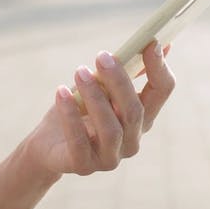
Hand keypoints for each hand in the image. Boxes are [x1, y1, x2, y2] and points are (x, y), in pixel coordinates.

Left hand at [29, 41, 174, 176]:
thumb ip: (126, 70)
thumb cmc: (79, 110)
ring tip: (79, 72)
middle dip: (119, 81)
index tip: (149, 42)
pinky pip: (79, 142)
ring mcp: (110, 157)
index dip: (158, 68)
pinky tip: (61, 93)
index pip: (161, 92)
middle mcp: (132, 140)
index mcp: (142, 117)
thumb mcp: (101, 87)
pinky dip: (70, 116)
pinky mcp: (84, 166)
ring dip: (94, 97)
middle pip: (134, 111)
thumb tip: (155, 42)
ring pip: (110, 128)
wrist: (48, 144)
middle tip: (102, 56)